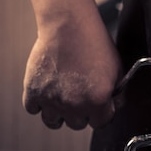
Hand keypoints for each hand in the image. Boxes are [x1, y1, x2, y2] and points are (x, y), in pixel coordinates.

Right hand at [22, 0, 121, 129]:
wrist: (69, 26)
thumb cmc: (94, 44)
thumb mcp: (117, 69)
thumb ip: (116, 93)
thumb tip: (114, 106)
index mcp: (97, 101)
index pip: (101, 123)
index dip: (103, 113)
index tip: (100, 105)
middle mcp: (74, 105)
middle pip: (78, 124)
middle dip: (82, 113)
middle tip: (82, 96)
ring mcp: (51, 100)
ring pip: (54, 123)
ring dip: (60, 113)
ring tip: (64, 98)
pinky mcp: (33, 91)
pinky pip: (34, 109)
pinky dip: (39, 103)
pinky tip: (48, 91)